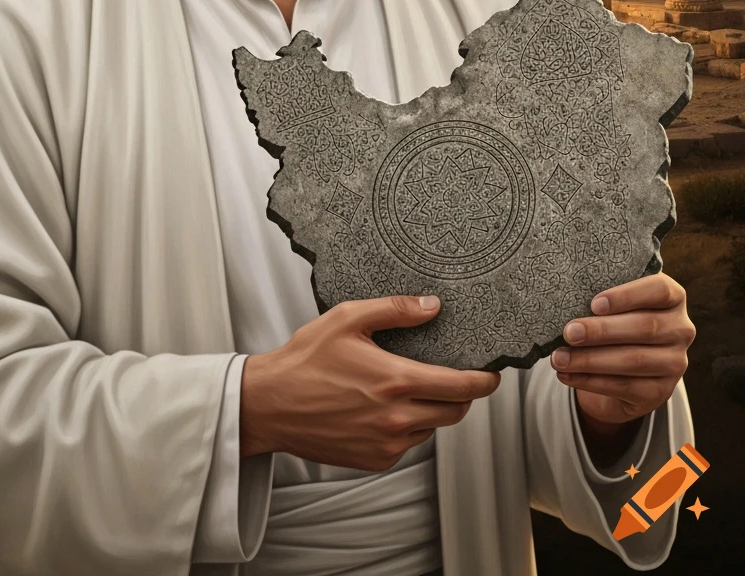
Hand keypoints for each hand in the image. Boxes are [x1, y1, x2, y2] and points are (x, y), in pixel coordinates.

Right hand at [240, 294, 500, 470]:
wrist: (271, 404)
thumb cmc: (305, 360)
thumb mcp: (348, 319)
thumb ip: (395, 310)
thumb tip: (432, 305)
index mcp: (395, 381)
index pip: (461, 387)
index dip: (484, 381)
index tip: (493, 374)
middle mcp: (397, 418)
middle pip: (455, 412)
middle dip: (461, 395)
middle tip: (453, 376)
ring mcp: (387, 443)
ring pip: (432, 428)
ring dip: (432, 410)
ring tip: (409, 388)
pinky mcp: (375, 460)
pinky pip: (409, 443)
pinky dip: (408, 426)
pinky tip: (385, 407)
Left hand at [550, 272, 694, 426]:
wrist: (625, 368)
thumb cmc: (616, 321)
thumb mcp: (617, 304)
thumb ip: (604, 297)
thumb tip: (565, 296)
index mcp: (674, 298)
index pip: (660, 290)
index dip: (628, 295)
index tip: (594, 304)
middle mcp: (681, 330)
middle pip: (645, 327)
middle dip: (602, 330)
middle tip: (569, 332)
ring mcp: (674, 364)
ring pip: (634, 360)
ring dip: (591, 360)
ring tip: (559, 358)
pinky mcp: (660, 392)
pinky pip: (624, 386)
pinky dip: (590, 381)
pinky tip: (566, 375)